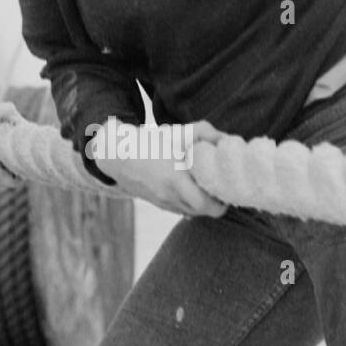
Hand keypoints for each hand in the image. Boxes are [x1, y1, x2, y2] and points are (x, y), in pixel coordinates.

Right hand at [93, 120, 227, 216]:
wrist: (117, 155)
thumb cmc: (150, 142)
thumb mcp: (179, 132)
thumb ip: (206, 133)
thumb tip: (227, 140)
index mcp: (176, 179)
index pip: (208, 205)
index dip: (222, 200)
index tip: (227, 187)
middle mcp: (169, 196)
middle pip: (203, 212)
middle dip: (216, 204)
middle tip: (222, 190)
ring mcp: (163, 202)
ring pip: (192, 212)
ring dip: (203, 204)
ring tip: (208, 188)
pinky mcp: (158, 204)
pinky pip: (181, 210)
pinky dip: (190, 204)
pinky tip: (192, 189)